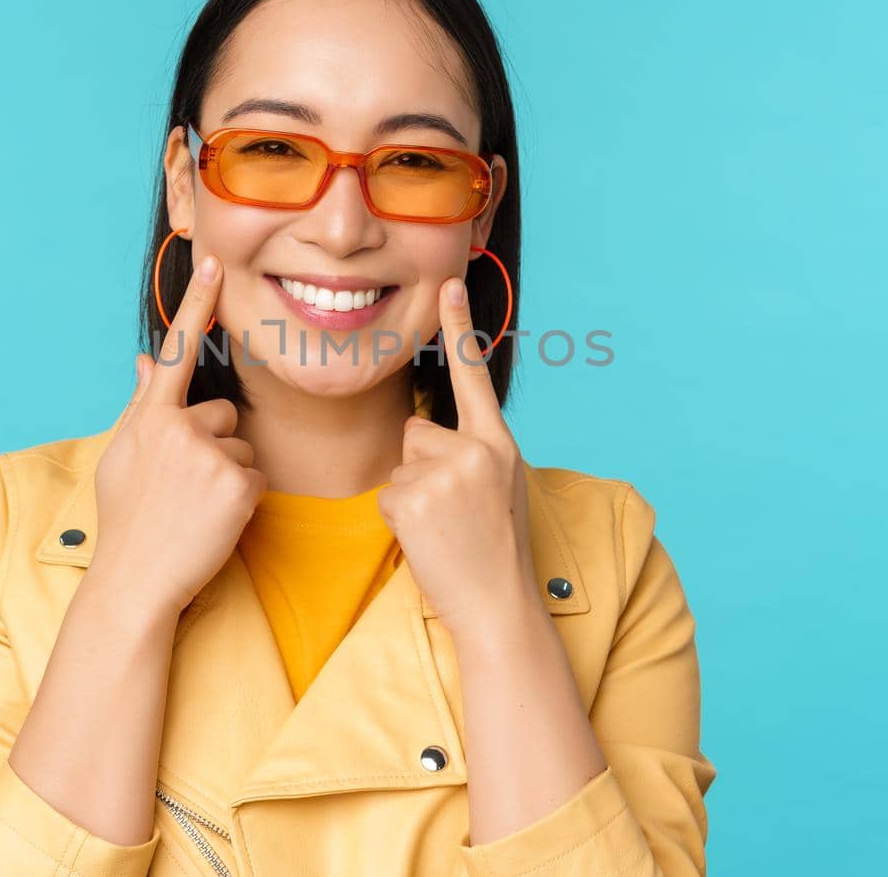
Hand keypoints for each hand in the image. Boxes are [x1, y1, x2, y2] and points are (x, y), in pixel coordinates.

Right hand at [90, 255, 266, 615]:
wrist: (135, 580)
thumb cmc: (127, 520)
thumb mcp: (122, 458)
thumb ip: (142, 407)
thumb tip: (149, 361)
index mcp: (148, 417)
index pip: (177, 350)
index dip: (195, 303)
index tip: (211, 260)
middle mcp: (178, 428)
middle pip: (222, 414)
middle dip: (212, 445)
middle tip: (182, 488)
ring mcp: (210, 455)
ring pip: (241, 446)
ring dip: (227, 474)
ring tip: (195, 507)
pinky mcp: (238, 484)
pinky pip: (255, 475)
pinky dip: (242, 500)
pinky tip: (213, 520)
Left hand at [376, 276, 536, 637]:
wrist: (497, 605)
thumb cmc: (495, 549)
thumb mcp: (499, 488)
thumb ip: (472, 453)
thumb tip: (423, 435)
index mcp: (501, 443)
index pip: (474, 376)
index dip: (459, 327)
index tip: (447, 282)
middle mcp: (478, 449)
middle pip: (417, 432)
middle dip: (422, 470)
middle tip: (453, 513)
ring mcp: (448, 473)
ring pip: (401, 465)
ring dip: (411, 498)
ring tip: (444, 529)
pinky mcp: (417, 498)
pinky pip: (387, 494)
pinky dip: (400, 521)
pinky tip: (429, 540)